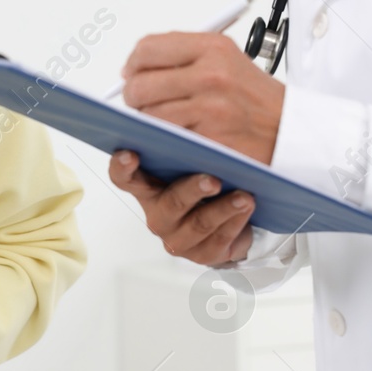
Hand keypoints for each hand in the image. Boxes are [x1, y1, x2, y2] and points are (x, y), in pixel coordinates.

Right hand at [108, 150, 255, 265]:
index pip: (125, 177)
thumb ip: (182, 146)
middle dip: (191, 190)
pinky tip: (248, 207)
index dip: (123, 167)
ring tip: (244, 196)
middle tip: (211, 180)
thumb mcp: (191, 161)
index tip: (131, 153)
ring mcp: (178, 237)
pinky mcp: (202, 254)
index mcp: (147, 187)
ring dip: (224, 208)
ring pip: (200, 223)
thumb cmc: (205, 185)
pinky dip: (236, 221)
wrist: (229, 221)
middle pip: (169, 203)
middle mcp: (158, 213)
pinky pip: (220, 238)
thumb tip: (186, 115)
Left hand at [119, 32, 284, 163]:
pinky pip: (166, 136)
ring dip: (147, 120)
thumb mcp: (228, 61)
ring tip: (161, 120)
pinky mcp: (209, 136)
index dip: (133, 64)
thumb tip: (138, 66)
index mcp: (213, 48)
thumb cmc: (258, 100)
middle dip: (133, 96)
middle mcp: (211, 73)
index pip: (149, 48)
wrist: (291, 131)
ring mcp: (209, 106)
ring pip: (149, 112)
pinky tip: (173, 135)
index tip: (132, 73)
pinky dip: (163, 138)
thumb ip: (185, 58)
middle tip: (140, 102)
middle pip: (140, 83)